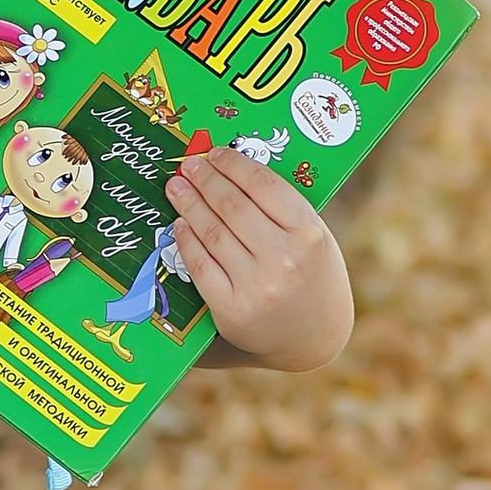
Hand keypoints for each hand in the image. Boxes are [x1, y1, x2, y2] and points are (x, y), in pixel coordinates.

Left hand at [170, 149, 351, 369]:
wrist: (314, 336)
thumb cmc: (313, 276)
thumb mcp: (314, 237)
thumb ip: (283, 208)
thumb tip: (231, 170)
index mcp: (308, 234)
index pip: (263, 185)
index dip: (234, 165)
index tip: (216, 153)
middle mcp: (283, 259)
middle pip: (232, 206)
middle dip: (206, 180)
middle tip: (189, 165)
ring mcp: (256, 286)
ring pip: (212, 233)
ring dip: (189, 205)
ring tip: (176, 187)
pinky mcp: (232, 310)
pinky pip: (201, 266)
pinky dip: (186, 241)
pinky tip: (179, 224)